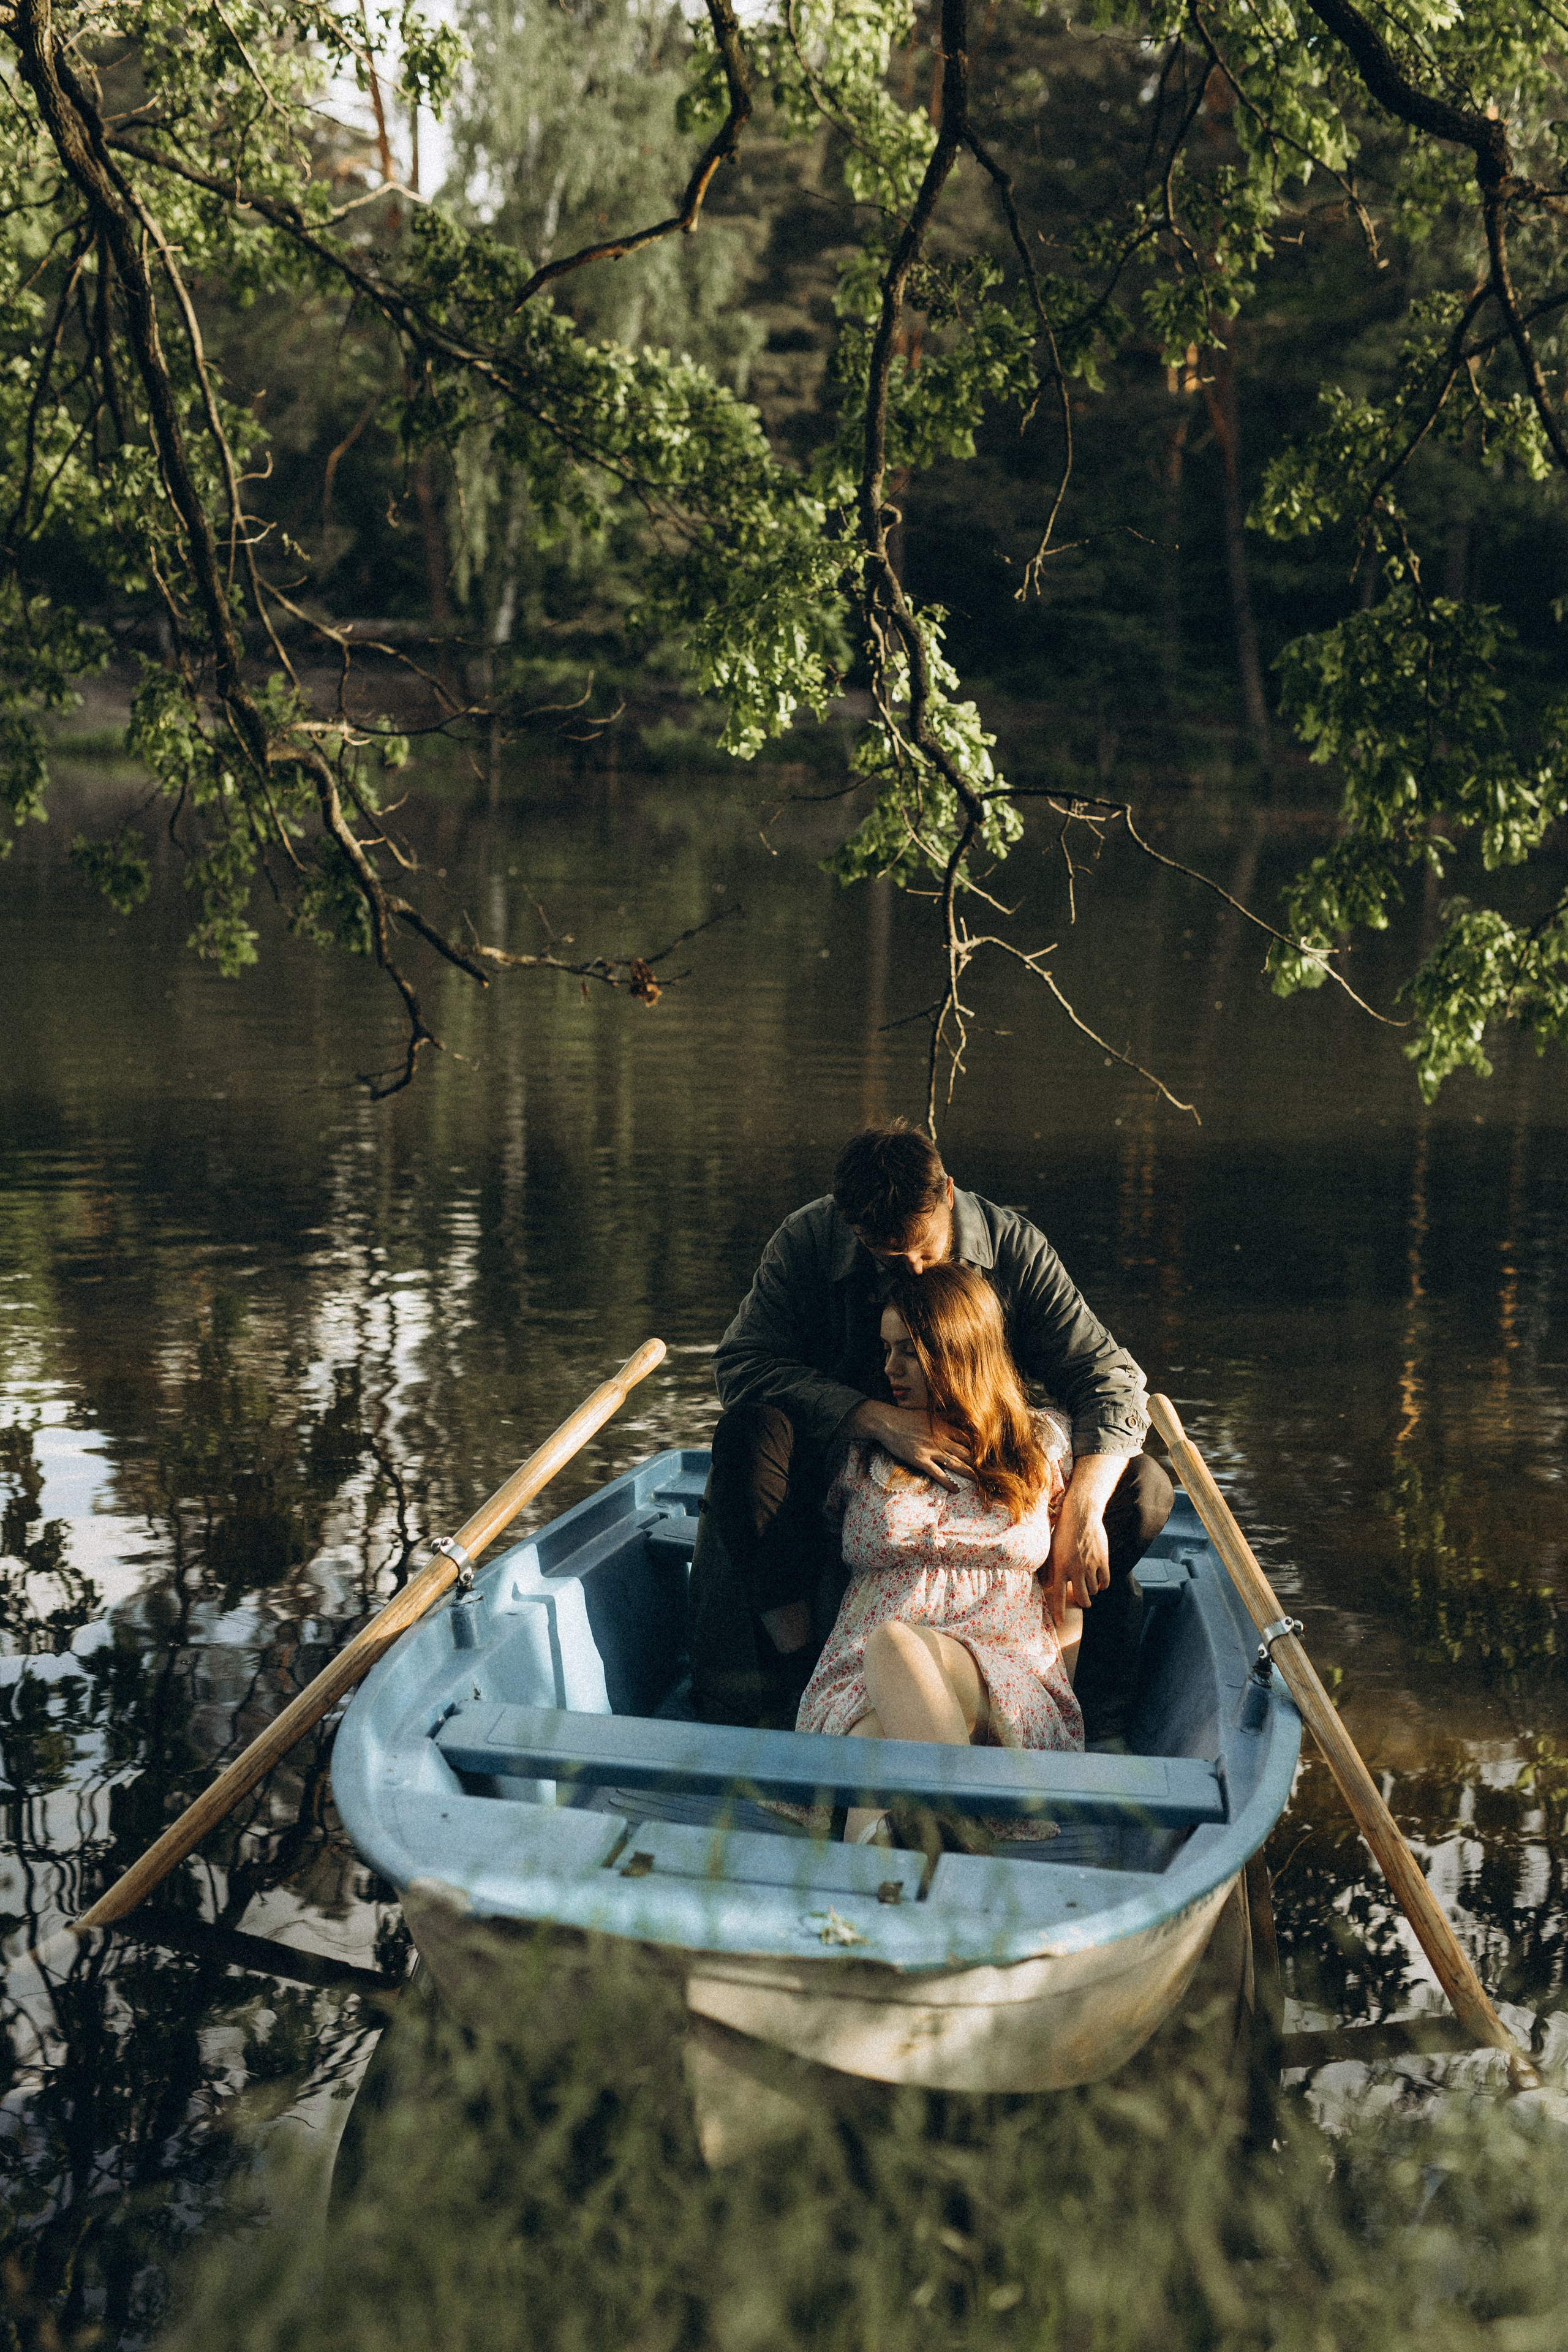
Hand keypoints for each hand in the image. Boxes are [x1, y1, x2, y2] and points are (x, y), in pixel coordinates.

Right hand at [850, 1400, 971, 1491]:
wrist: (887, 1422)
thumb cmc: (905, 1417)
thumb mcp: (927, 1414)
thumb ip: (941, 1419)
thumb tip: (953, 1418)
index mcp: (943, 1426)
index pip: (966, 1438)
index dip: (975, 1447)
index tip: (981, 1455)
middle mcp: (941, 1439)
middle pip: (965, 1452)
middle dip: (975, 1462)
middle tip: (984, 1471)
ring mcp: (931, 1450)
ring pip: (956, 1464)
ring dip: (968, 1473)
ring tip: (977, 1481)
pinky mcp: (921, 1460)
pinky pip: (939, 1474)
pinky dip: (949, 1483)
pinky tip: (956, 1489)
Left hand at [1047, 1476, 1112, 1611]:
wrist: (1081, 1515)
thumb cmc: (1062, 1532)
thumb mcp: (1051, 1550)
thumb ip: (1050, 1569)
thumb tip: (1048, 1586)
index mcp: (1060, 1567)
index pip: (1058, 1595)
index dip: (1058, 1612)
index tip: (1059, 1624)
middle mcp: (1076, 1569)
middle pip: (1082, 1599)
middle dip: (1082, 1603)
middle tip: (1082, 1600)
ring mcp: (1091, 1565)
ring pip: (1093, 1591)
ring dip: (1091, 1591)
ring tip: (1088, 1584)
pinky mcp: (1103, 1560)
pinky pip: (1105, 1582)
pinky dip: (1103, 1585)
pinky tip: (1099, 1581)